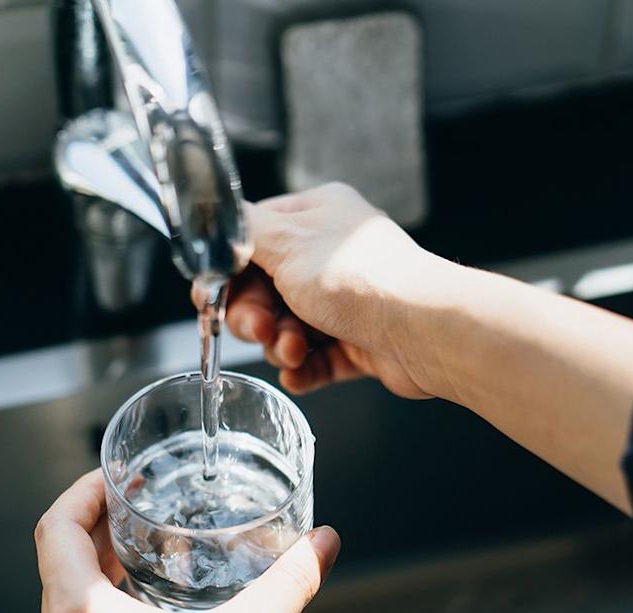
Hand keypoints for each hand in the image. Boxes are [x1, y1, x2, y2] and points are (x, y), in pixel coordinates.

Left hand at [32, 470, 340, 612]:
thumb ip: (288, 583)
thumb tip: (322, 544)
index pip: (55, 529)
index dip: (82, 493)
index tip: (114, 480)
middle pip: (58, 564)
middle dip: (96, 528)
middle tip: (137, 507)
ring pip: (65, 605)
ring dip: (98, 572)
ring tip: (144, 553)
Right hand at [229, 182, 459, 398]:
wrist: (423, 330)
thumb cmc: (359, 278)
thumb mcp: (285, 242)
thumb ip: (242, 231)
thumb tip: (216, 222)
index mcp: (314, 216)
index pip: (250, 241)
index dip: (227, 274)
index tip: (209, 299)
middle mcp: (329, 255)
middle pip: (262, 291)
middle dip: (254, 317)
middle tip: (261, 330)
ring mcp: (344, 301)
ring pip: (286, 329)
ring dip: (280, 345)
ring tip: (295, 351)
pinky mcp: (357, 342)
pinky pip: (314, 360)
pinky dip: (302, 369)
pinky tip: (299, 374)